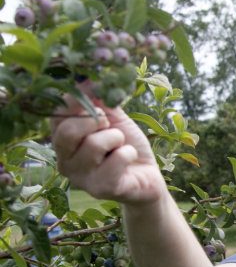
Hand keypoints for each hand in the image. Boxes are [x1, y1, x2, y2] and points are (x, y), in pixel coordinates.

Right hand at [50, 96, 165, 204]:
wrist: (148, 177)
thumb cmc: (126, 146)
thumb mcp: (113, 117)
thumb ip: (98, 99)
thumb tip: (86, 77)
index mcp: (62, 141)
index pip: (56, 115)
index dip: (77, 101)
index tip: (97, 101)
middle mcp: (64, 161)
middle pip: (67, 131)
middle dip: (96, 121)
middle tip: (110, 126)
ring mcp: (80, 178)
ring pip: (94, 145)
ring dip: (117, 138)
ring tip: (121, 145)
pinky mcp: (100, 189)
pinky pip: (116, 160)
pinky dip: (129, 153)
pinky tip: (129, 159)